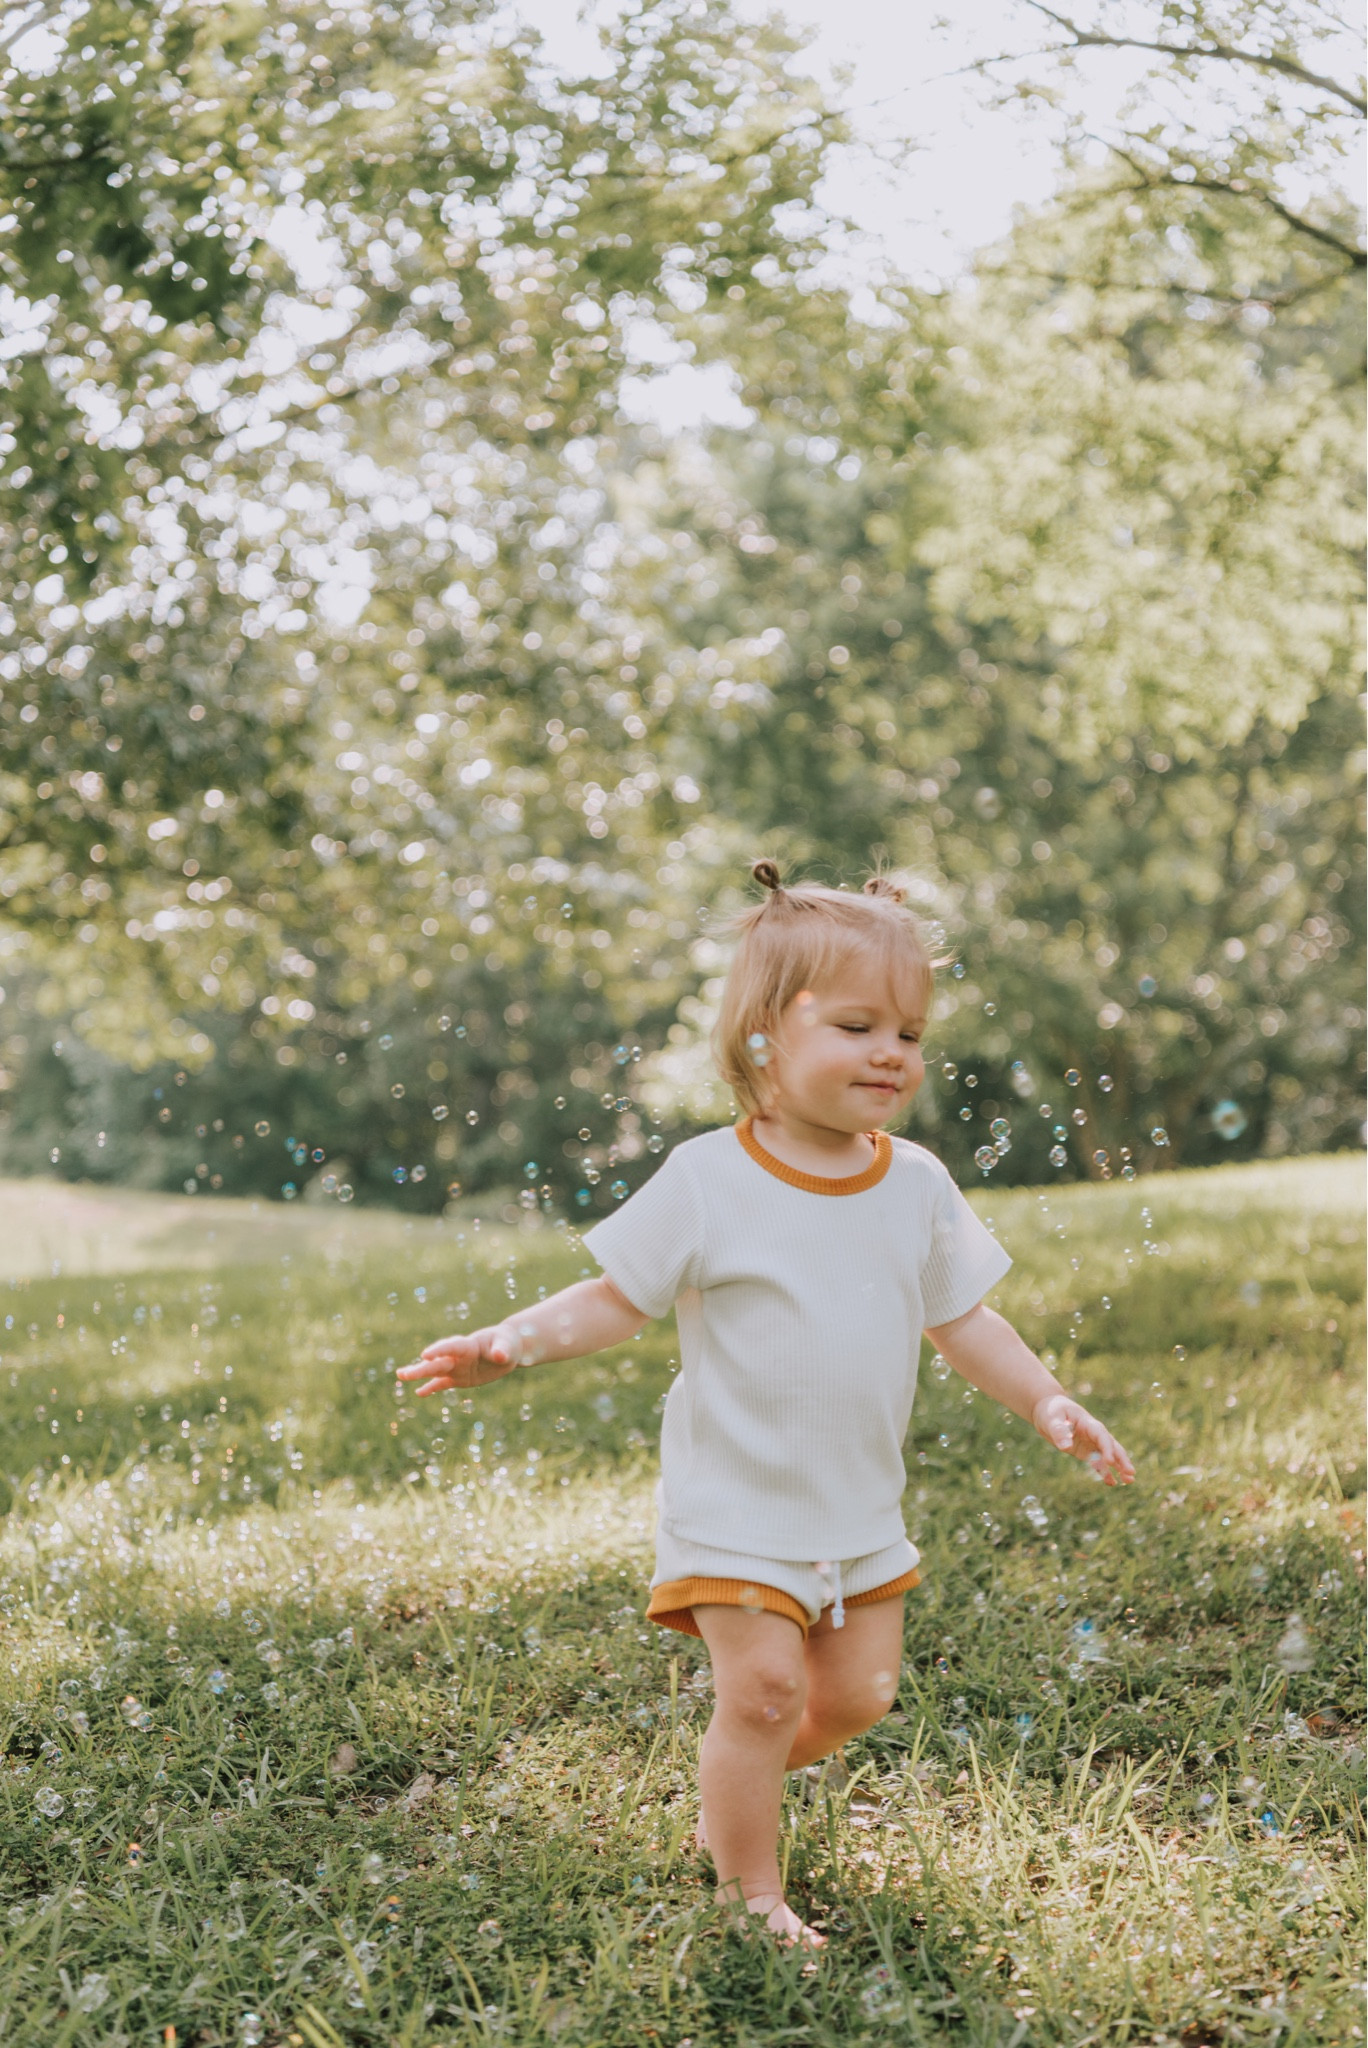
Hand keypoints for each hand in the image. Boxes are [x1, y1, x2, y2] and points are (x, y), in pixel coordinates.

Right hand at [397, 1325, 519, 1395]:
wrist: (508, 1349)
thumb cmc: (507, 1343)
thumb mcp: (508, 1346)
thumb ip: (502, 1350)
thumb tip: (500, 1356)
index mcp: (468, 1345)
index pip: (451, 1346)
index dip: (439, 1350)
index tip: (425, 1355)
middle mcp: (459, 1356)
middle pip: (438, 1362)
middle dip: (421, 1367)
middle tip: (402, 1373)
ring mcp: (457, 1367)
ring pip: (435, 1371)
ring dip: (419, 1374)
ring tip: (401, 1375)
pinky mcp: (459, 1378)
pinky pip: (443, 1383)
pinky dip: (431, 1388)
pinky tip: (419, 1393)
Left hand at [1032, 1394, 1134, 1485]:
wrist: (1047, 1411)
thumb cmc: (1051, 1411)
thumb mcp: (1052, 1419)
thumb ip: (1059, 1432)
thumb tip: (1066, 1447)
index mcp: (1088, 1423)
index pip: (1102, 1436)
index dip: (1107, 1448)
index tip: (1109, 1461)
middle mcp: (1093, 1434)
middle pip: (1111, 1446)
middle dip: (1121, 1459)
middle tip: (1131, 1473)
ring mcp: (1090, 1443)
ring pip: (1108, 1456)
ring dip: (1119, 1467)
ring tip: (1129, 1480)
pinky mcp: (1085, 1452)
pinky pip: (1098, 1463)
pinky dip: (1105, 1472)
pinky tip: (1112, 1483)